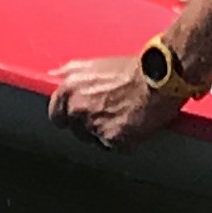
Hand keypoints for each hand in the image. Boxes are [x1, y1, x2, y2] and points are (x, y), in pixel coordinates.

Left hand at [47, 56, 180, 147]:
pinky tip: (134, 126)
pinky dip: (124, 141)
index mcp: (67, 91)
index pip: (56, 115)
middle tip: (111, 114)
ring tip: (125, 118)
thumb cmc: (130, 69)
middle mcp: (76, 109)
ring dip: (107, 134)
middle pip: (76, 130)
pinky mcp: (113, 139)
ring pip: (95, 140)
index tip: (81, 117)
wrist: (159, 77)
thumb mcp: (92, 64)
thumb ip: (68, 72)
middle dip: (90, 126)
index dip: (69, 117)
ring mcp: (94, 125)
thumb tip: (52, 76)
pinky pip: (114, 148)